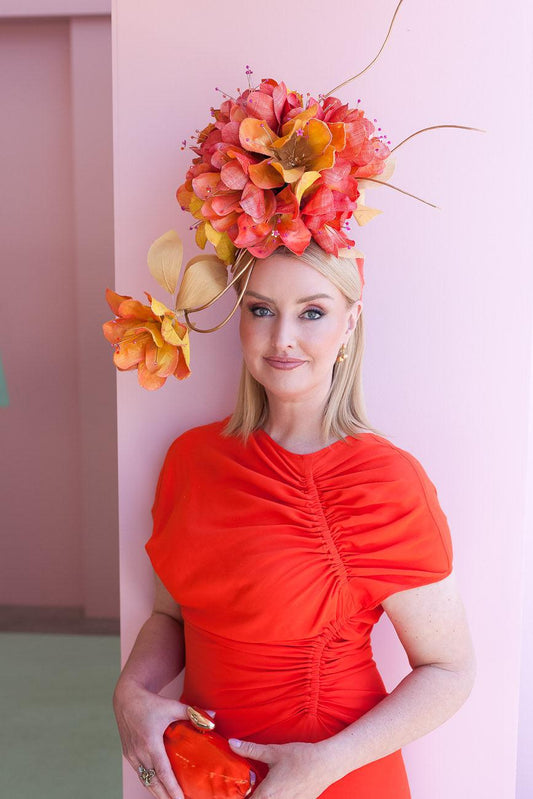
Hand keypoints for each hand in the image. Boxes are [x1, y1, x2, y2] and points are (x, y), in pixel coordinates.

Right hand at [113, 678, 214, 798]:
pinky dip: (150, 782)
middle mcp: (139, 752)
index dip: (171, 788)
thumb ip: (192, 713)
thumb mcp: (172, 706)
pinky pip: (140, 773)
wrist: (126, 698)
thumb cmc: (151, 702)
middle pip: (153, 782)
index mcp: (150, 742)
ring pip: (145, 780)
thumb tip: (213, 717)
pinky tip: (158, 787)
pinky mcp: (128, 754)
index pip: (162, 771)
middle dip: (165, 796)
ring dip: (157, 792)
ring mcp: (132, 755)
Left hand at [228, 738, 333, 798]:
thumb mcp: (273, 751)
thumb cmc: (300, 757)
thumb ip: (250, 749)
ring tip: (262, 787)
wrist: (326, 764)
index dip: (238, 797)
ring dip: (263, 797)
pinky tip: (278, 789)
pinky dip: (275, 798)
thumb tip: (231, 743)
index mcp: (266, 795)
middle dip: (251, 796)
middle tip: (248, 788)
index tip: (236, 790)